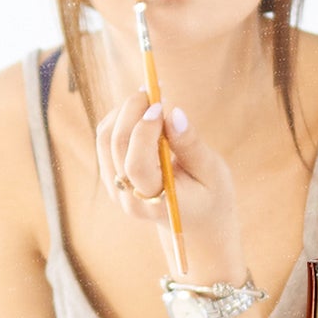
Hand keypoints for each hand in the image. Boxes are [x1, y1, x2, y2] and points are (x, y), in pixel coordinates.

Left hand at [94, 93, 251, 282]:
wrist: (195, 227)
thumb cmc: (211, 199)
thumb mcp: (213, 173)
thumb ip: (191, 145)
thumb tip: (173, 113)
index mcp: (157, 202)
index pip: (137, 163)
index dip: (145, 130)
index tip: (162, 104)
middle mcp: (129, 197)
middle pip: (116, 146)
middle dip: (132, 111)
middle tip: (153, 90)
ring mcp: (116, 189)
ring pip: (104, 140)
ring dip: (123, 112)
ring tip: (149, 99)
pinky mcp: (112, 178)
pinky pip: (104, 142)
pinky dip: (118, 119)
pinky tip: (141, 112)